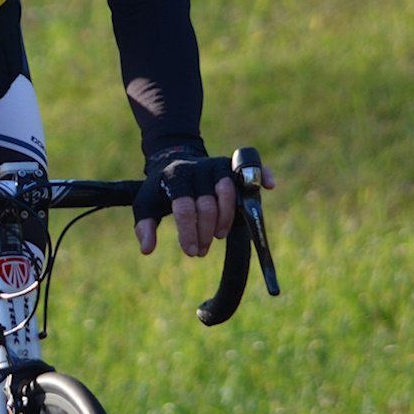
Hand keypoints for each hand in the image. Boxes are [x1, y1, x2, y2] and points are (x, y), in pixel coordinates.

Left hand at [133, 149, 276, 257]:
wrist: (174, 162)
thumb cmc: (162, 190)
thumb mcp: (146, 204)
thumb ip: (144, 226)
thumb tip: (147, 249)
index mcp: (175, 178)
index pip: (184, 208)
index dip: (189, 232)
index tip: (190, 252)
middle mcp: (197, 169)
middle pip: (207, 205)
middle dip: (205, 232)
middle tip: (200, 251)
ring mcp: (216, 165)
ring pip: (227, 192)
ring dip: (225, 219)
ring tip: (218, 236)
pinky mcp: (231, 165)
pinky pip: (250, 168)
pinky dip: (262, 174)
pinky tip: (269, 186)